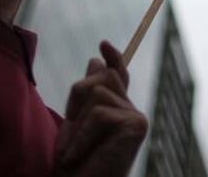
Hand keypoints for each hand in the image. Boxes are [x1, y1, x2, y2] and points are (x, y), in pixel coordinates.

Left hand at [54, 41, 148, 176]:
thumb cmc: (75, 164)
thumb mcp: (75, 123)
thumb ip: (88, 94)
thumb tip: (96, 60)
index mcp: (118, 109)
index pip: (118, 75)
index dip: (113, 58)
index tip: (103, 44)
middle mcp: (132, 111)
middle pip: (103, 77)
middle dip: (77, 99)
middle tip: (70, 131)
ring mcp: (137, 118)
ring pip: (97, 93)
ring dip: (77, 123)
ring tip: (74, 149)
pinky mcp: (136, 127)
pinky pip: (100, 114)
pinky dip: (81, 137)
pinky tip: (78, 156)